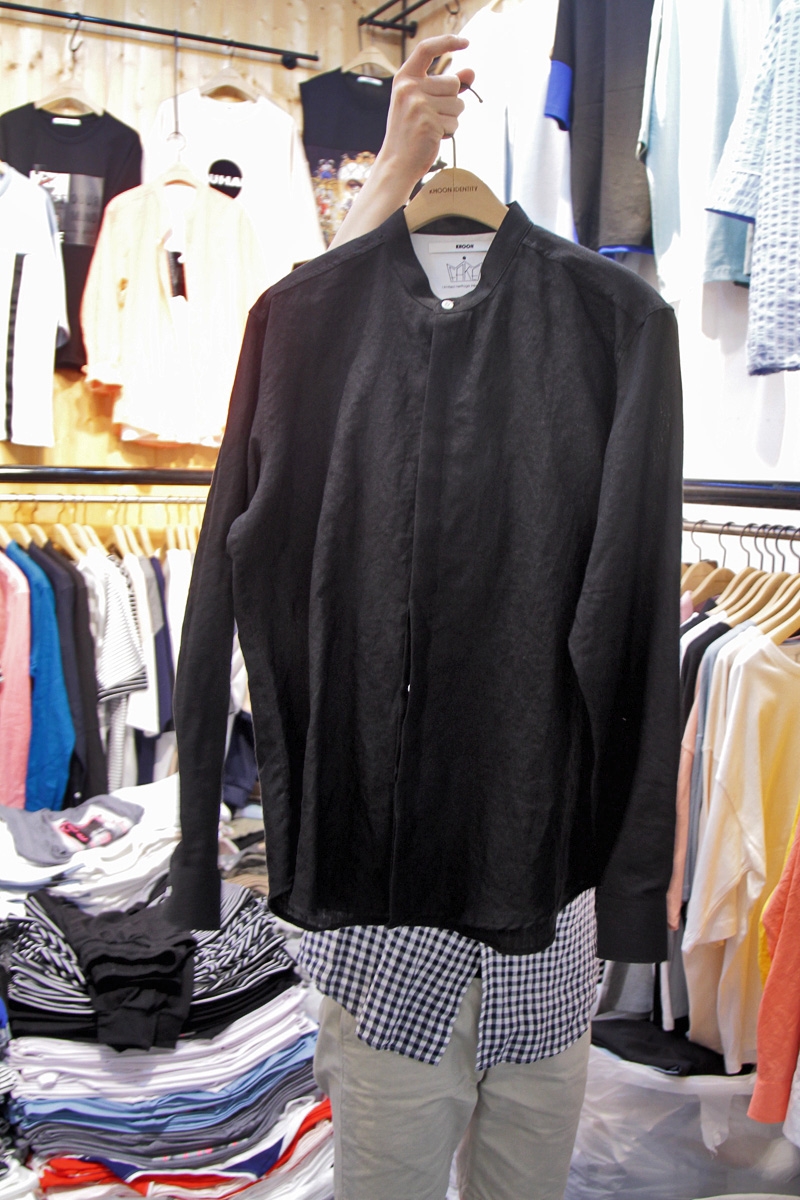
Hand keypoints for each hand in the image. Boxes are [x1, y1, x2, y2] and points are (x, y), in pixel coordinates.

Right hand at [328, 34, 474, 249]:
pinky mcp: (429, 122)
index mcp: (404, 78)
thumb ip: (446, 85)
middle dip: (451, 100)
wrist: (396, 162)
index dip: (447, 41)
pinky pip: (455, 122)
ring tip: (431, 128)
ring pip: (457, 104)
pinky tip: (433, 138)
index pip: (427, 49)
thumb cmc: (410, 131)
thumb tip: (472, 72)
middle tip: (433, 116)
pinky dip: (450, 132)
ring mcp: (418, 105)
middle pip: (452, 82)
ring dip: (451, 118)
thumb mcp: (422, 102)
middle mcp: (410, 88)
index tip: (465, 42)